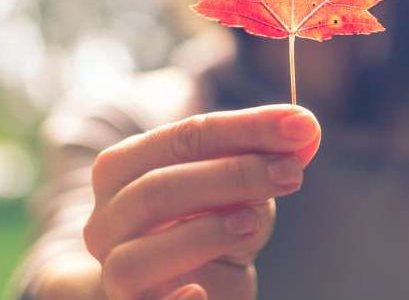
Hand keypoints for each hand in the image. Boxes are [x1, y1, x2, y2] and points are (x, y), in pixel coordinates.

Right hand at [82, 104, 320, 299]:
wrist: (167, 285)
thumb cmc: (203, 222)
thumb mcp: (232, 184)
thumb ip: (262, 155)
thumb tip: (304, 130)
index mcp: (122, 168)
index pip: (186, 136)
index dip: (247, 127)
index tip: (301, 124)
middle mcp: (104, 222)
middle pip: (159, 189)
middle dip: (234, 175)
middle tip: (292, 172)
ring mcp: (111, 276)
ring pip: (139, 257)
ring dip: (204, 235)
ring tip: (254, 222)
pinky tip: (202, 291)